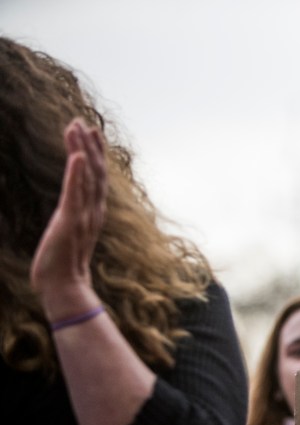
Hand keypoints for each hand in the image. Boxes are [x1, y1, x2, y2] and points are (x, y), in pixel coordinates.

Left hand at [30, 118, 106, 319]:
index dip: (96, 154)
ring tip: (77, 128)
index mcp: (93, 213)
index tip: (91, 132)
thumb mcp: (69, 235)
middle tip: (85, 122)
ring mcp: (83, 215)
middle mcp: (93, 211)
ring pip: (87, 177)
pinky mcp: (70, 221)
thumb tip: (73, 212)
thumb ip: (74, 220)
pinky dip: (77, 173)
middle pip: (96, 172)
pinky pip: (75, 193)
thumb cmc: (63, 265)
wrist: (64, 286)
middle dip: (91, 146)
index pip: (97, 178)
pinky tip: (77, 155)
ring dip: (82, 150)